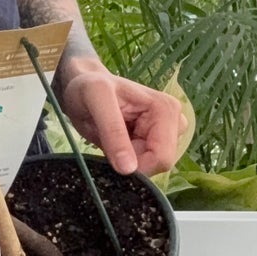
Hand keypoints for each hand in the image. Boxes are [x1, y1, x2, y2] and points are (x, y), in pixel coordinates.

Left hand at [58, 60, 185, 176]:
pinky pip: (147, 164)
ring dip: (129, 161)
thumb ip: (113, 132)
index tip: (113, 152)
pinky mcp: (157, 140)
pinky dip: (128, 160)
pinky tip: (117, 142)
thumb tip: (129, 168)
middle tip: (111, 141)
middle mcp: (174, 120)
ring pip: (153, 166)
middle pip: (160, 163)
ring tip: (113, 138)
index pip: (162, 157)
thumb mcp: (96, 100)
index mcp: (166, 109)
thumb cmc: (88, 88)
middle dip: (133, 161)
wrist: (82, 87)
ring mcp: (167, 132)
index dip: (136, 165)